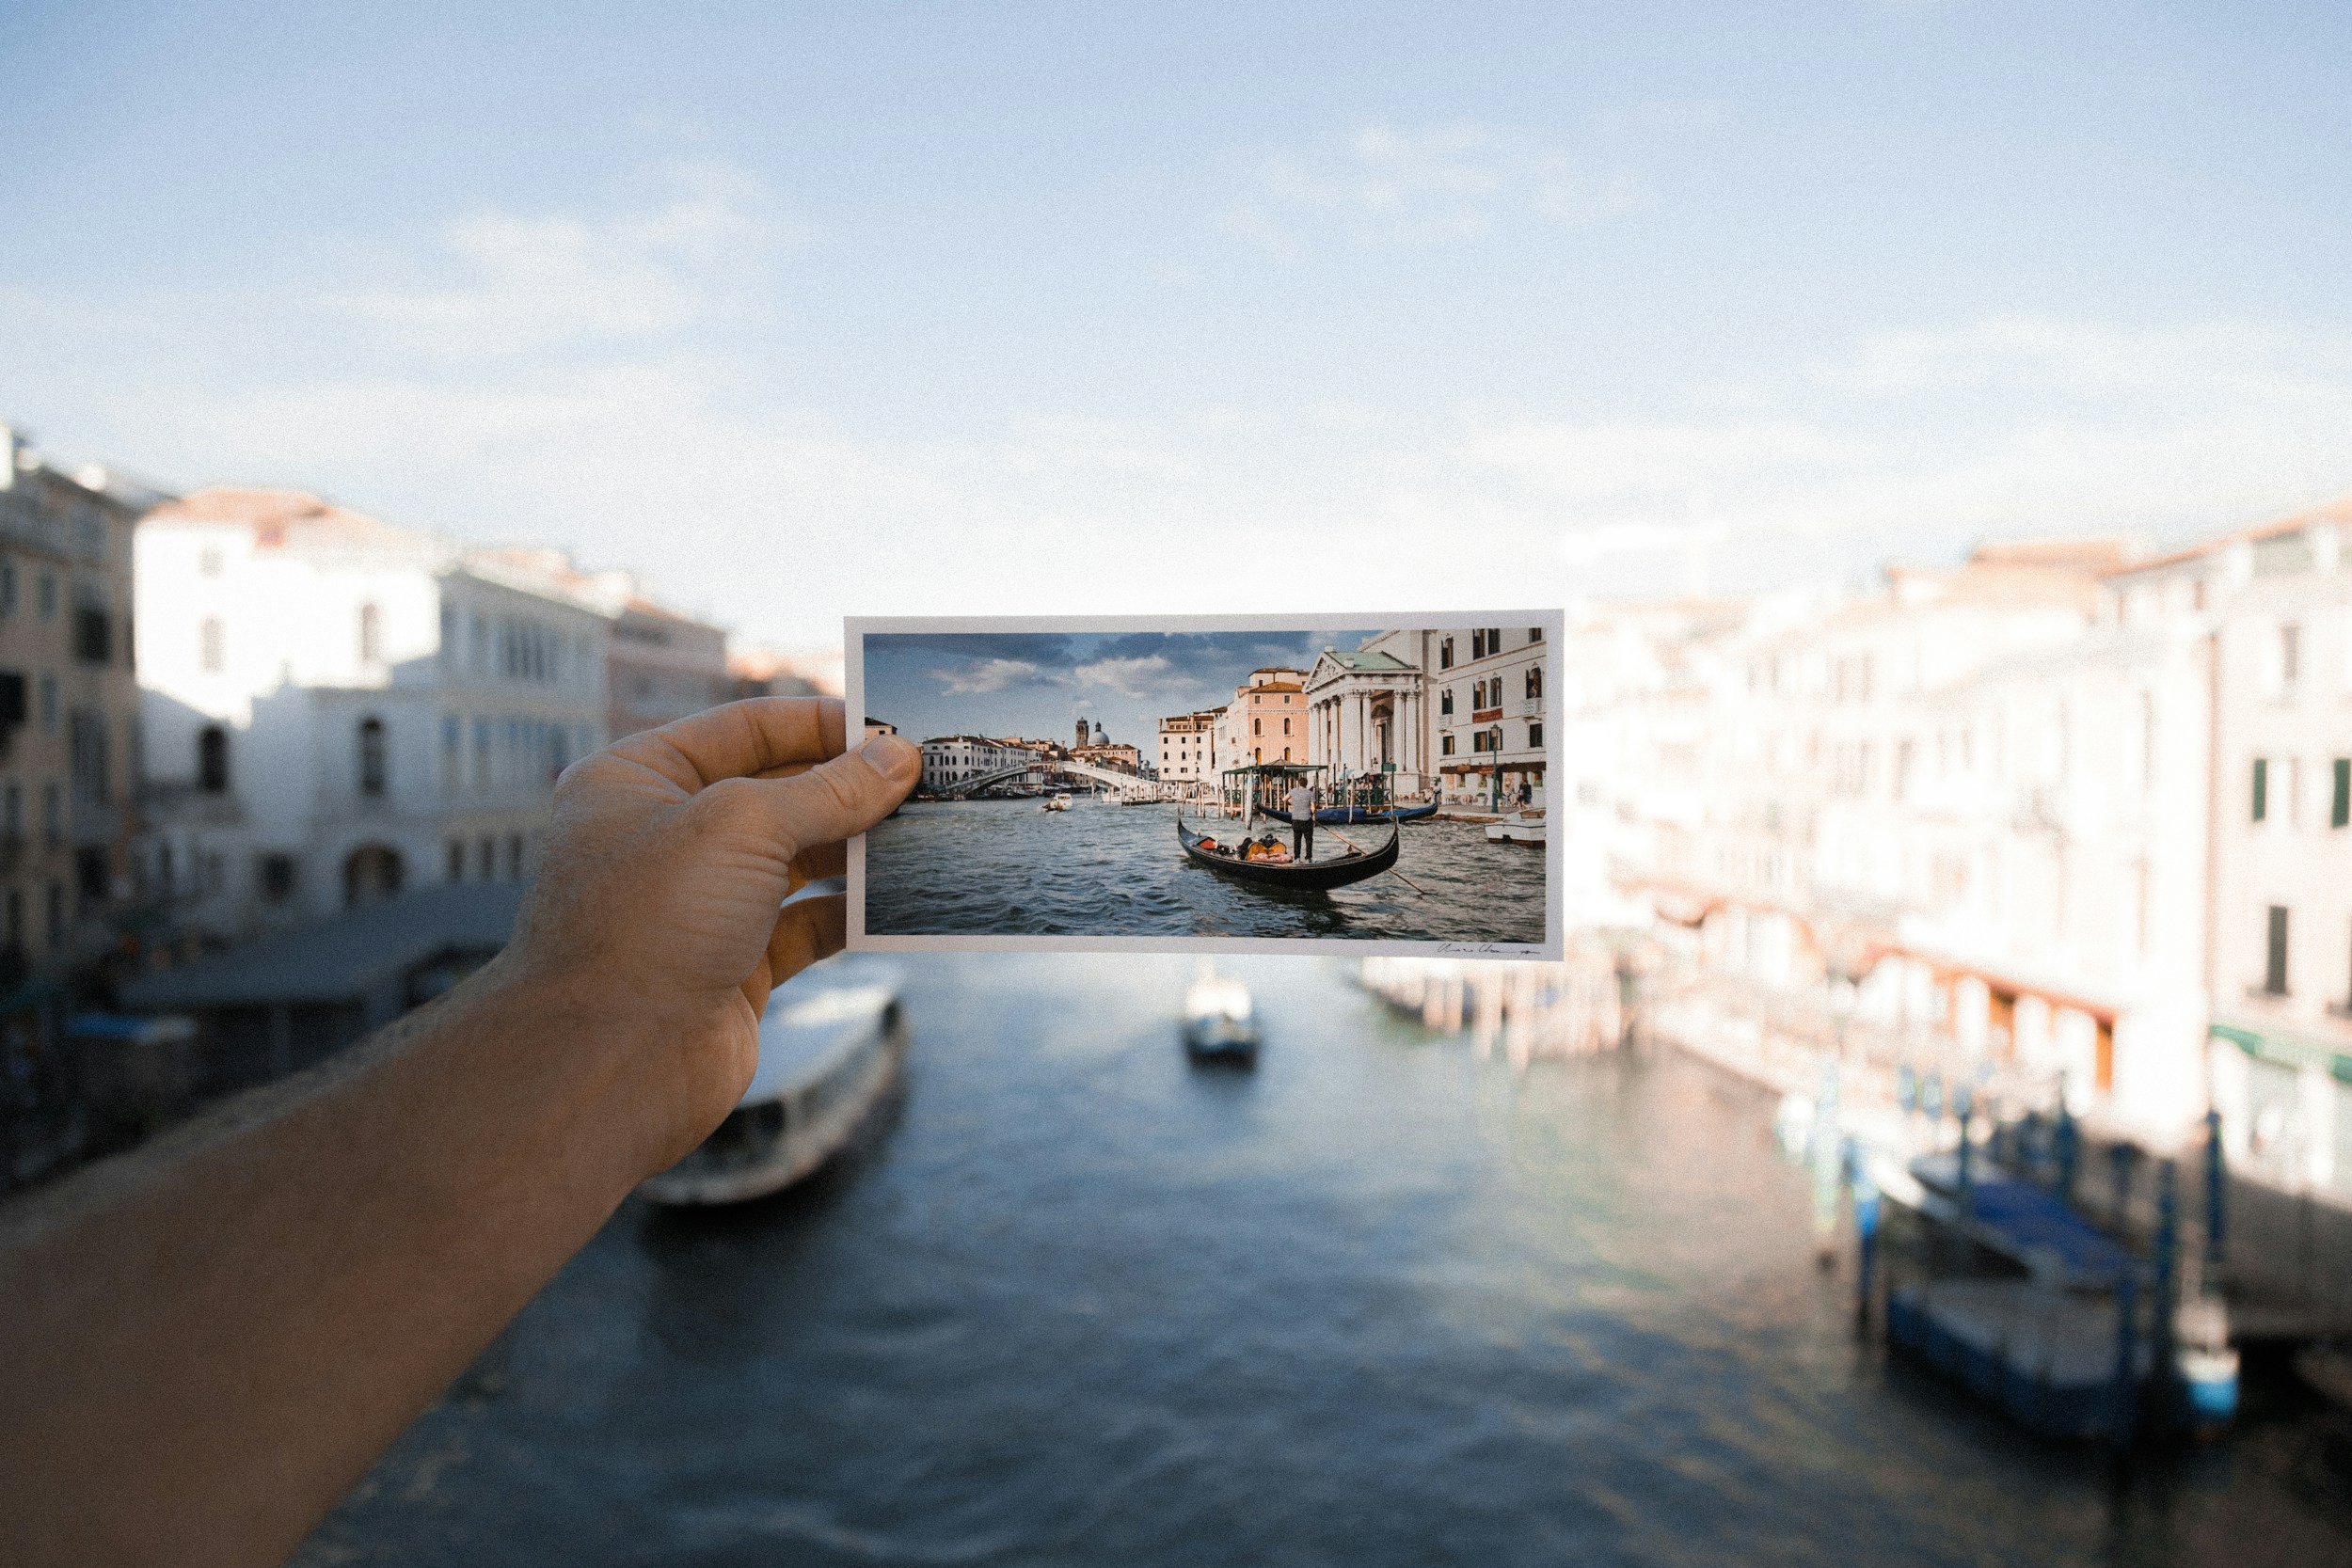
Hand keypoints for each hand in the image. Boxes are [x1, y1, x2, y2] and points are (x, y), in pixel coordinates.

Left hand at [507, 697, 918, 1175]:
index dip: (818, 724)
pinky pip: (805, 925)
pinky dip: (852, 912)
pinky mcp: (731, 968)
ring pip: (796, 860)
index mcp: (637, 781)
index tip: (890, 727)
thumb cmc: (647, 927)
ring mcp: (698, 907)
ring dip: (859, 848)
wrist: (608, 1067)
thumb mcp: (743, 828)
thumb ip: (828, 790)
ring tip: (927, 832)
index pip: (743, 730)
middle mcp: (663, 838)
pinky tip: (899, 901)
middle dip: (849, 788)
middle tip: (925, 780)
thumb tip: (897, 756)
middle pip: (776, 793)